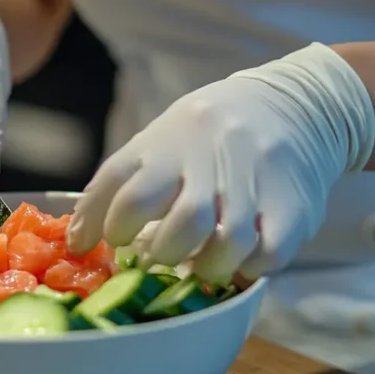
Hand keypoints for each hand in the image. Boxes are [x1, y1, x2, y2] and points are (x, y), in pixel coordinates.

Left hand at [66, 43, 374, 281]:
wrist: (292, 105)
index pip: (122, 186)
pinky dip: (246, 268)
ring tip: (196, 265)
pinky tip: (237, 262)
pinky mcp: (293, 207)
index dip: (99, 224)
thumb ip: (127, 183)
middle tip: (155, 257)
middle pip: (181, 221)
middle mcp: (211, 158)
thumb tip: (81, 241)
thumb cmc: (207, 136)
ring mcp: (256, 182)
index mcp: (169, 141)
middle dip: (160, 252)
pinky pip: (268, 254)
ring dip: (205, 267)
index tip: (98, 244)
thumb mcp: (162, 140)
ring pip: (227, 242)